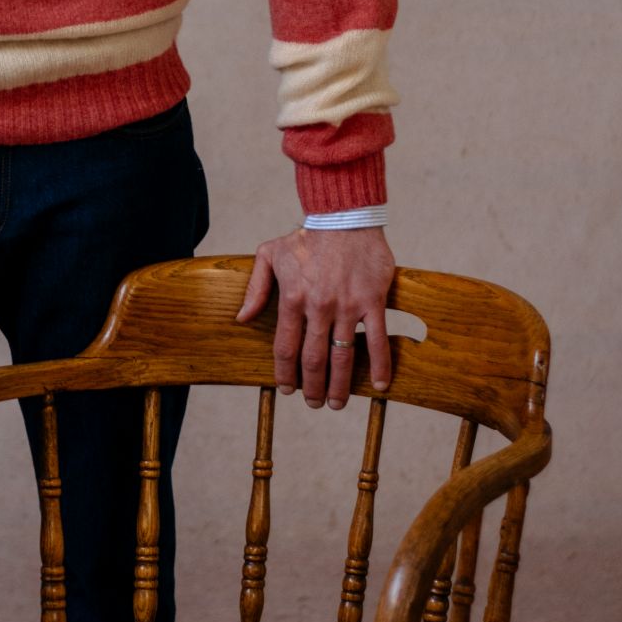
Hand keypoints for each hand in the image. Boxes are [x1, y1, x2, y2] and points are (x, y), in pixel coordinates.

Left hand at [235, 227, 395, 410]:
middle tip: (314, 403)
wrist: (344, 217)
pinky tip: (378, 386)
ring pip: (343, 355)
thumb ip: (255, 289)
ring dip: (340, 385)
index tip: (287, 389)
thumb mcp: (270, 255)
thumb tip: (242, 318)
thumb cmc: (306, 236)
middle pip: (313, 359)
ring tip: (337, 403)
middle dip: (312, 387)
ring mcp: (347, 307)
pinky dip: (379, 365)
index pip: (285, 348)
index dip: (285, 373)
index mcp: (292, 299)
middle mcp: (318, 307)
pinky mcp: (372, 301)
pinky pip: (377, 339)